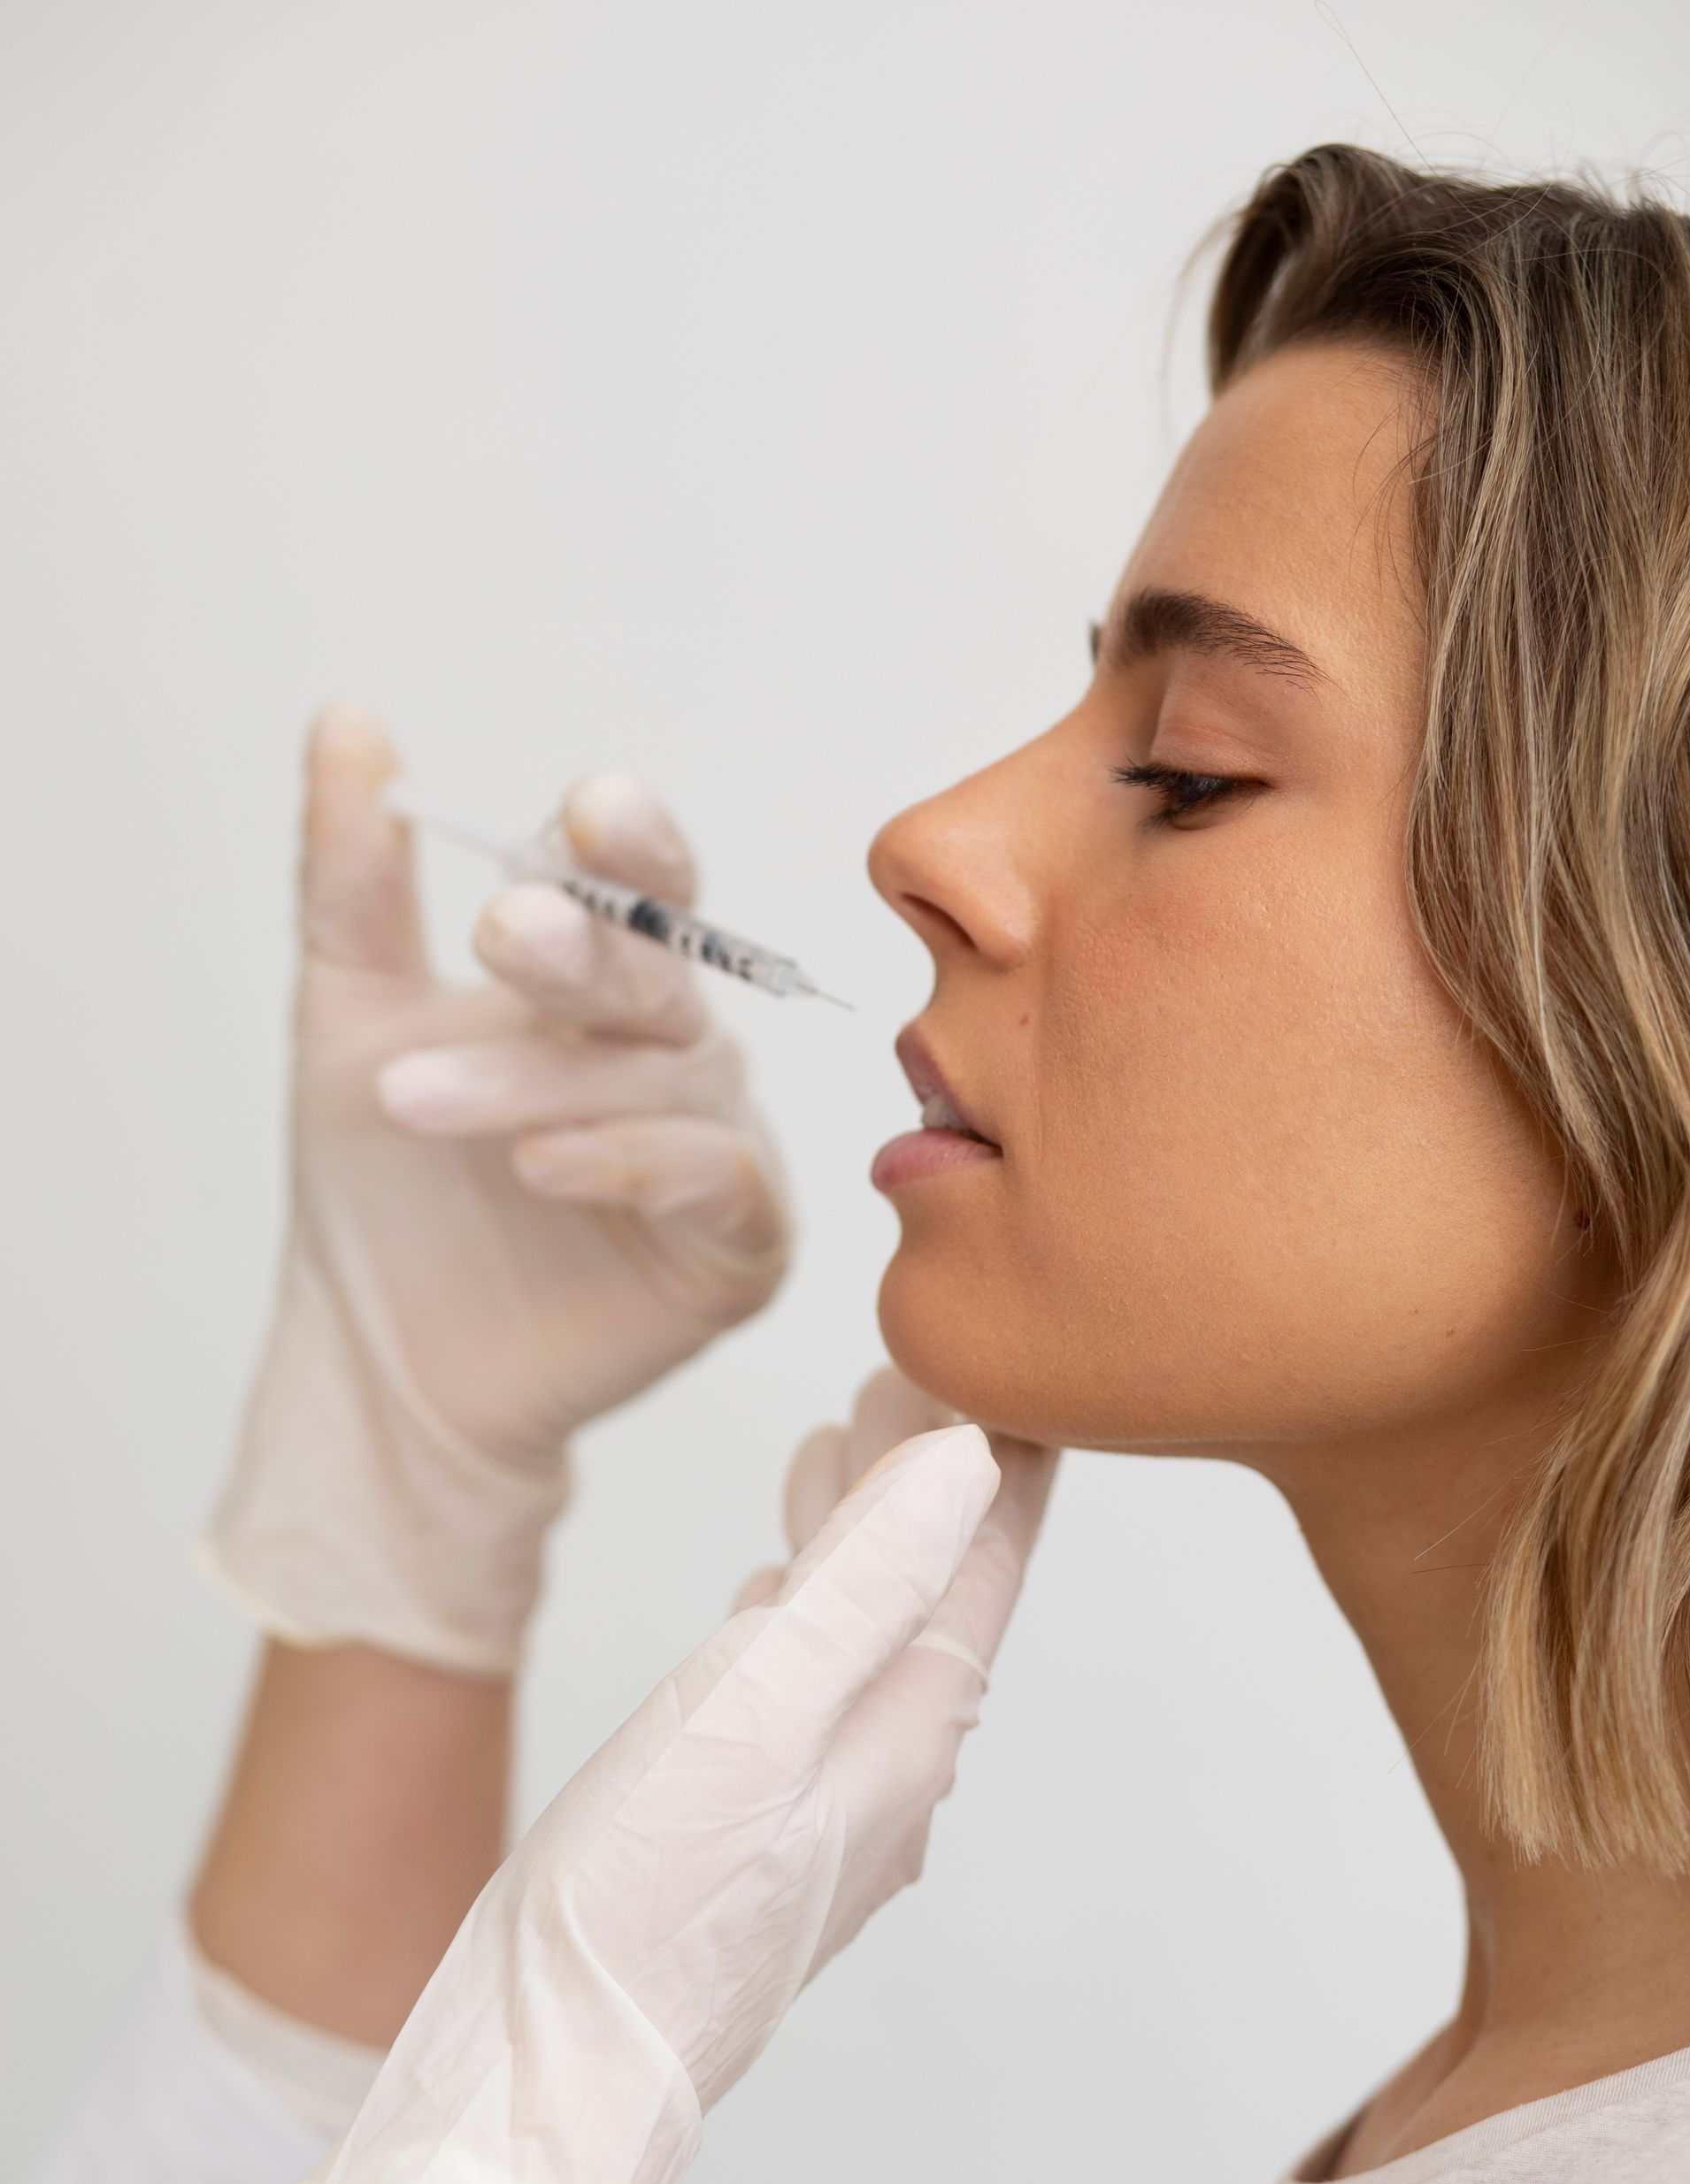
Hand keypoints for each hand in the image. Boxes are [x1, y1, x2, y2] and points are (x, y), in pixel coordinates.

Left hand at [200, 703, 788, 1673]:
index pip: (642, 885)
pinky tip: (539, 1164)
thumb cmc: (383, 1190)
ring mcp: (722, 1146)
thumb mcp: (348, 1018)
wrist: (385, 1359)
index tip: (587, 808)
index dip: (627, 844)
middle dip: (583, 949)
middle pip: (659, 974)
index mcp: (608, 982)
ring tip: (411, 1100)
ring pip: (665, 1080)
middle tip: (502, 931)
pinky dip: (626, 1164)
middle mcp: (681, 1051)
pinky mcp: (741, 1247)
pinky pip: (711, 1181)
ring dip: (538, 1080)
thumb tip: (347, 718)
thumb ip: (357, 880)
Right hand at [274, 1387, 1054, 2183]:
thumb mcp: (755, 1705)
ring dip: (866, 1537)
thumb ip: (865, 1579)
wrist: (556, 2067)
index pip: (984, 1563)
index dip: (996, 1454)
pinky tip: (773, 1583)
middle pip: (936, 1592)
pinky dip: (804, 1607)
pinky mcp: (764, 1833)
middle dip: (931, 1480)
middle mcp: (893, 1773)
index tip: (995, 1356)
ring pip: (870, 1636)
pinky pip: (812, 1686)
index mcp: (909, 1734)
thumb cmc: (643, 1895)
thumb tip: (969, 1463)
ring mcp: (831, 1810)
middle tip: (913, 1367)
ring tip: (844, 1441)